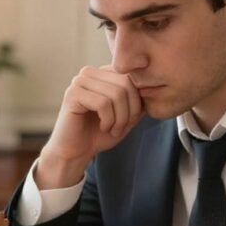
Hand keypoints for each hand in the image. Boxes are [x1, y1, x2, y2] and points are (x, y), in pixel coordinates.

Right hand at [36, 65, 144, 188]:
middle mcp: (89, 73)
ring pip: (116, 94)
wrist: (76, 152)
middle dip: (130, 110)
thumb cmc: (99, 133)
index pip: (131, 77)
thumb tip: (153, 90)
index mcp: (102, 73)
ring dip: (120, 118)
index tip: (131, 120)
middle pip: (125, 84)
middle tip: (122, 127)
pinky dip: (108, 120)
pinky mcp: (72, 94)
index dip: (137, 101)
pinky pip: (102, 103)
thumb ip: (138, 102)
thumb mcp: (126, 116)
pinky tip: (103, 127)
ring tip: (113, 129)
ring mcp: (79, 82)